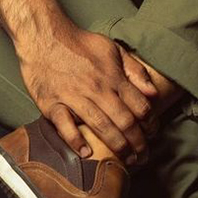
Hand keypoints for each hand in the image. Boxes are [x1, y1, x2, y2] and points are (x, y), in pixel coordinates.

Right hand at [15, 20, 161, 162]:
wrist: (43, 36)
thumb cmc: (79, 44)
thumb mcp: (113, 49)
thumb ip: (135, 70)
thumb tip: (153, 92)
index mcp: (112, 76)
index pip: (139, 106)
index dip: (150, 123)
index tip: (152, 133)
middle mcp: (96, 89)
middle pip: (124, 121)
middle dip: (138, 143)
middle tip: (143, 156)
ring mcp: (73, 97)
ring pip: (101, 126)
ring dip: (117, 147)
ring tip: (126, 161)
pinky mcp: (52, 103)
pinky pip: (65, 126)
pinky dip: (75, 140)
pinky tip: (86, 153)